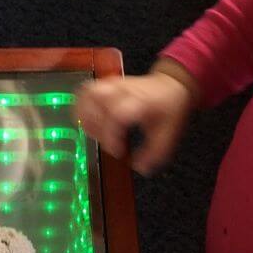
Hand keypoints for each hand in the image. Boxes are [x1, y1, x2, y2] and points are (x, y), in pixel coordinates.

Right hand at [75, 61, 197, 174]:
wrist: (172, 84)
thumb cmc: (169, 108)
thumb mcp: (167, 134)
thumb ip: (154, 154)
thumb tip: (140, 168)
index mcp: (141, 102)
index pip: (117, 114)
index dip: (111, 135)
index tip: (117, 151)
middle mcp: (124, 90)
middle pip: (97, 99)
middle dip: (95, 124)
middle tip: (103, 140)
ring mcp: (114, 85)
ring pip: (88, 93)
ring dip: (84, 114)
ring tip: (93, 130)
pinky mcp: (107, 84)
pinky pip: (85, 91)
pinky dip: (81, 106)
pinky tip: (87, 119)